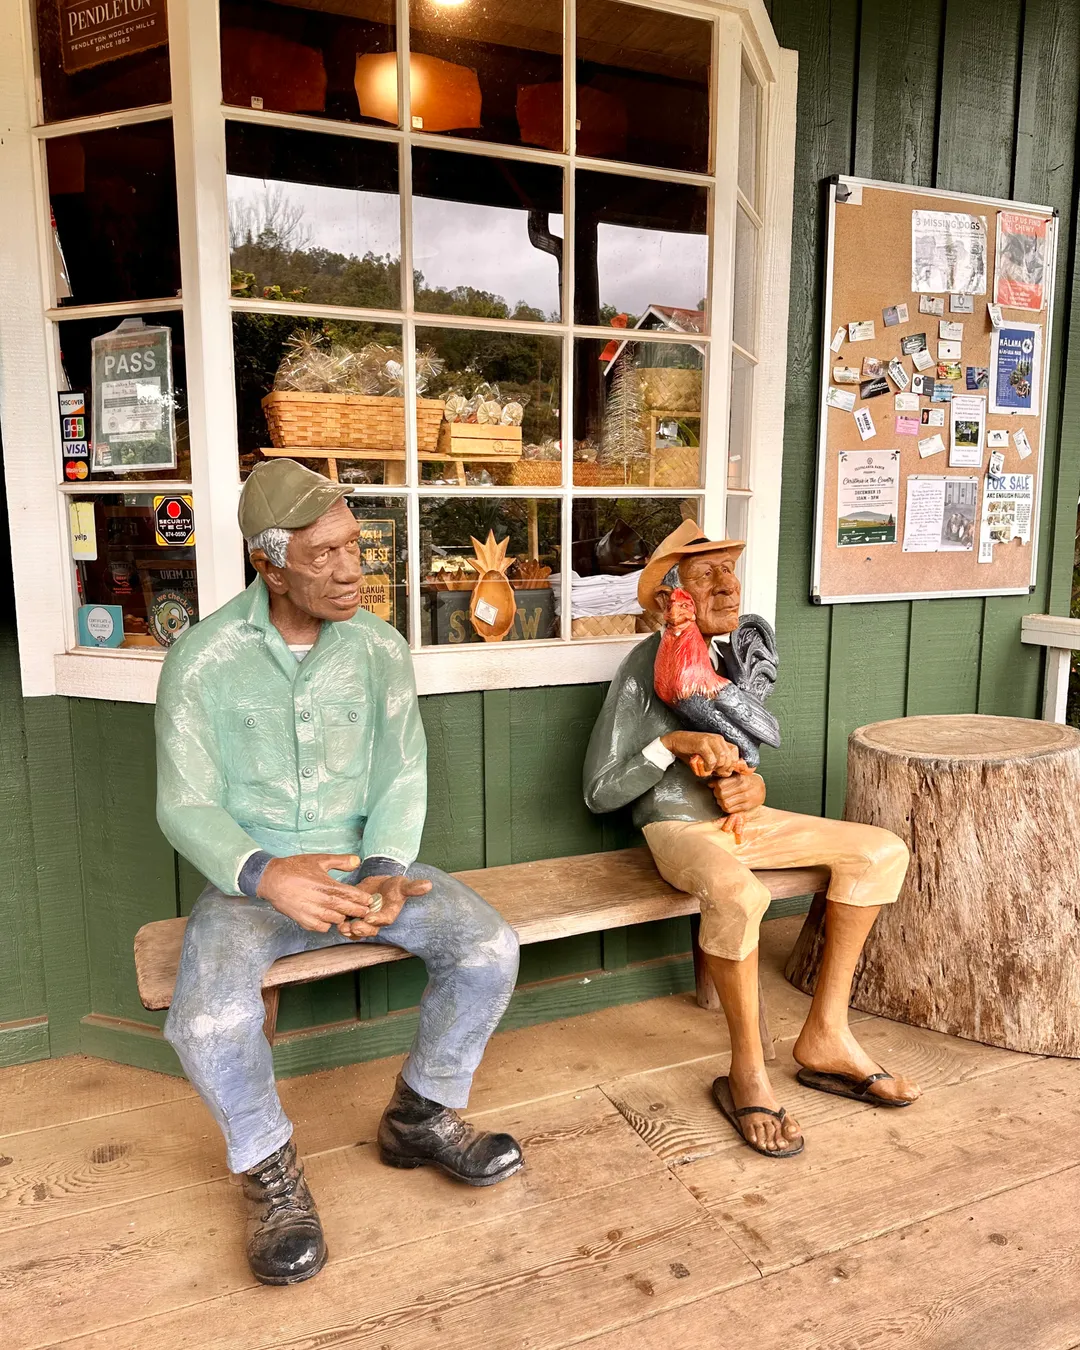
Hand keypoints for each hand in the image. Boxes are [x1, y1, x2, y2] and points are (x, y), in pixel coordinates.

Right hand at [258, 853, 372, 932]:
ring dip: (343, 917)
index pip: (352, 896)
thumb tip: (357, 861)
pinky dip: (328, 924)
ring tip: (349, 914)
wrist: (272, 879)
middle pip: (347, 910)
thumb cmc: (295, 868)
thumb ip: (340, 861)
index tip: (369, 900)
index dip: (362, 899)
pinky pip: (322, 928)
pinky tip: (330, 918)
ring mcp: (312, 913)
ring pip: (336, 920)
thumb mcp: (319, 860)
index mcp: (327, 885)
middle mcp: (321, 901)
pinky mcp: (304, 921)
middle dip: (358, 911)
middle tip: (366, 911)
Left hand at [338, 873, 432, 939]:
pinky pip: (349, 925)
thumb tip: (428, 885)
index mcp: (390, 913)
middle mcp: (377, 920)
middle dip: (361, 929)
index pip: (385, 919)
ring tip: (343, 927)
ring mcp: (366, 920)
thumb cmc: (395, 887)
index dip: (377, 919)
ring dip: (350, 931)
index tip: (369, 917)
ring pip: (358, 930)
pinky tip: (337, 922)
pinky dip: (343, 925)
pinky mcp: (355, 917)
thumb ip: (413, 887)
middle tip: (353, 927)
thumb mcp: (404, 884)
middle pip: (370, 929)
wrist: (383, 886)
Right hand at [660, 731, 741, 777]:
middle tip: (715, 772)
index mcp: (720, 741)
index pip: (735, 752)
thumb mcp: (708, 755)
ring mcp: (710, 740)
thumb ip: (718, 761)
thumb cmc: (691, 751)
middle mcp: (718, 739)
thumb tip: (728, 771)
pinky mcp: (702, 744)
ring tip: (708, 769)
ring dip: (715, 768)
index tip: (724, 770)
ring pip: (722, 759)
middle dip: (724, 769)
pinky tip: (703, 766)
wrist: (676, 742)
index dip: (732, 763)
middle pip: (730, 758)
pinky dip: (708, 766)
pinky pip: (711, 759)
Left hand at [713, 772, 765, 814]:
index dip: (714, 786)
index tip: (714, 785)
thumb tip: (710, 783)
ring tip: (722, 798)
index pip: (720, 784)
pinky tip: (727, 803)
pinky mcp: (746, 807)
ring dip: (720, 802)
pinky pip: (730, 810)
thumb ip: (724, 777)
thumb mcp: (737, 774)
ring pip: (725, 803)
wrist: (761, 788)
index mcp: (740, 778)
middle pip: (721, 794)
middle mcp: (743, 788)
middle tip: (718, 792)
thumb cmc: (746, 780)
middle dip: (717, 794)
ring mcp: (746, 798)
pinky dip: (725, 807)